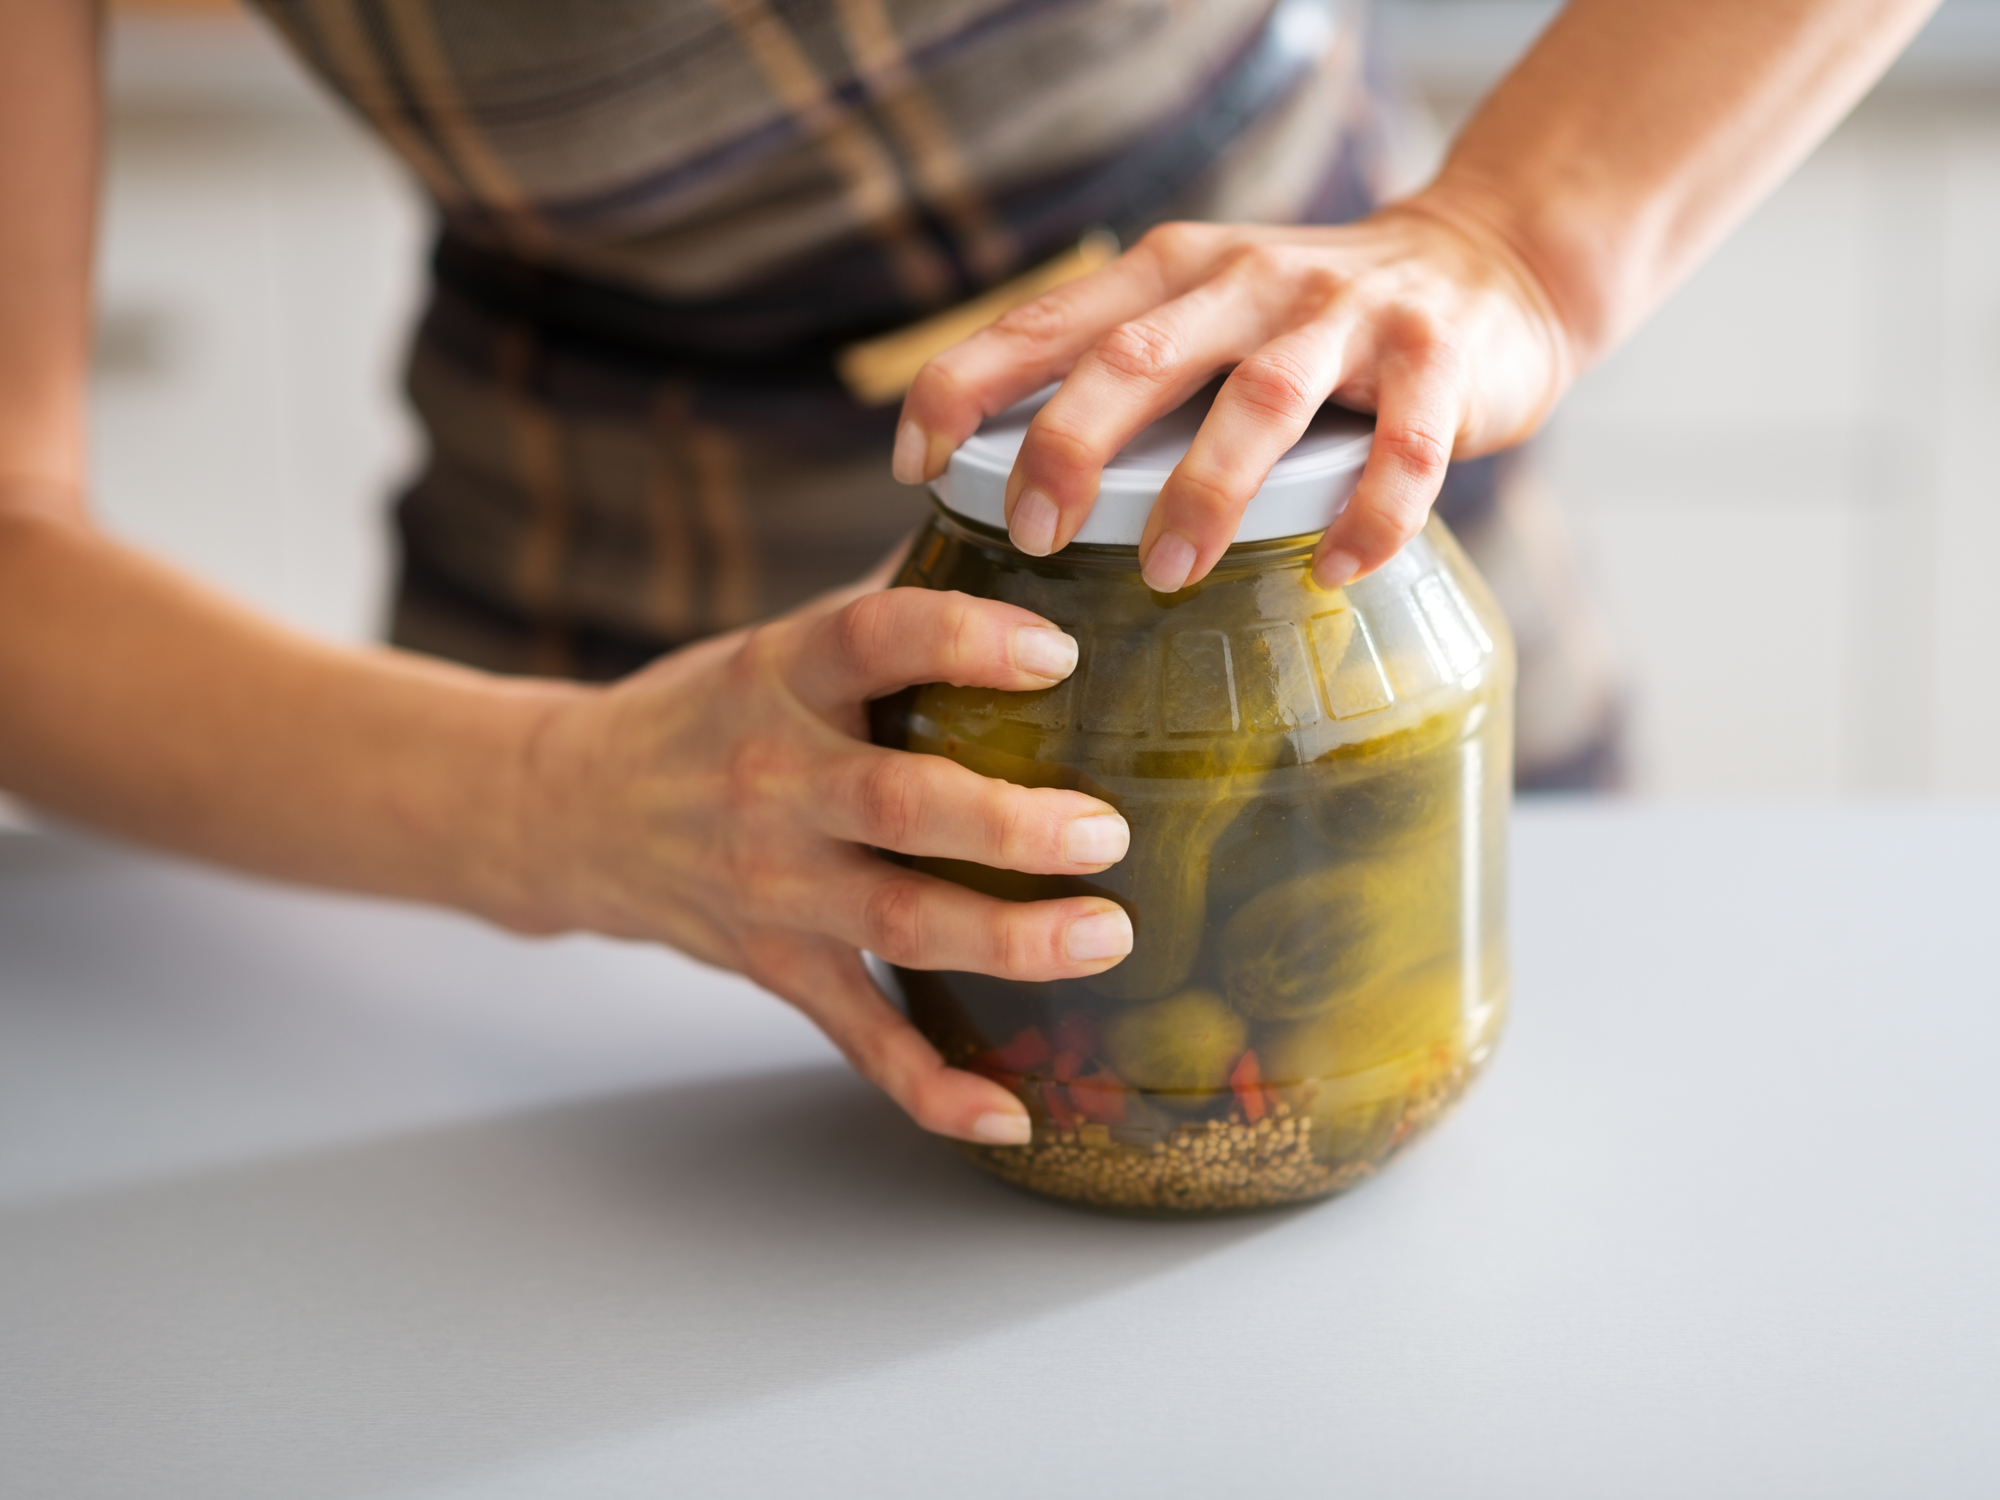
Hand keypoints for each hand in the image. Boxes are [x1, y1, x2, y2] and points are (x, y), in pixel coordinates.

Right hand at [517, 575, 1133, 1145]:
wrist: (571, 809)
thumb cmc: (705, 715)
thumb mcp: (777, 643)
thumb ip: (888, 609)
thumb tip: (1024, 543)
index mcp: (782, 676)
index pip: (871, 639)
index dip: (963, 639)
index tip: (1056, 651)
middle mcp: (773, 779)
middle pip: (899, 802)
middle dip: (1010, 823)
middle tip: (1107, 831)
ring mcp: (772, 883)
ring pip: (897, 920)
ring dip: (1006, 938)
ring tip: (1105, 936)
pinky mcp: (774, 963)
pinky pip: (857, 1034)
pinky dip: (929, 1084)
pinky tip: (1010, 1109)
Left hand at [893, 192, 1573, 591]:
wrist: (1486, 263)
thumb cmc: (1307, 326)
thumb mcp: (1203, 316)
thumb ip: (1123, 372)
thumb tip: (1004, 482)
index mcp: (1171, 274)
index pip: (1044, 321)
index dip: (967, 386)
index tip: (918, 465)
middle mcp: (1247, 281)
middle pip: (1137, 358)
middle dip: (1070, 447)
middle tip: (1031, 535)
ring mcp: (1344, 317)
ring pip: (1258, 401)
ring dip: (1206, 492)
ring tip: (1165, 573)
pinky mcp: (1436, 360)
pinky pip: (1400, 448)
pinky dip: (1368, 514)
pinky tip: (1334, 572)